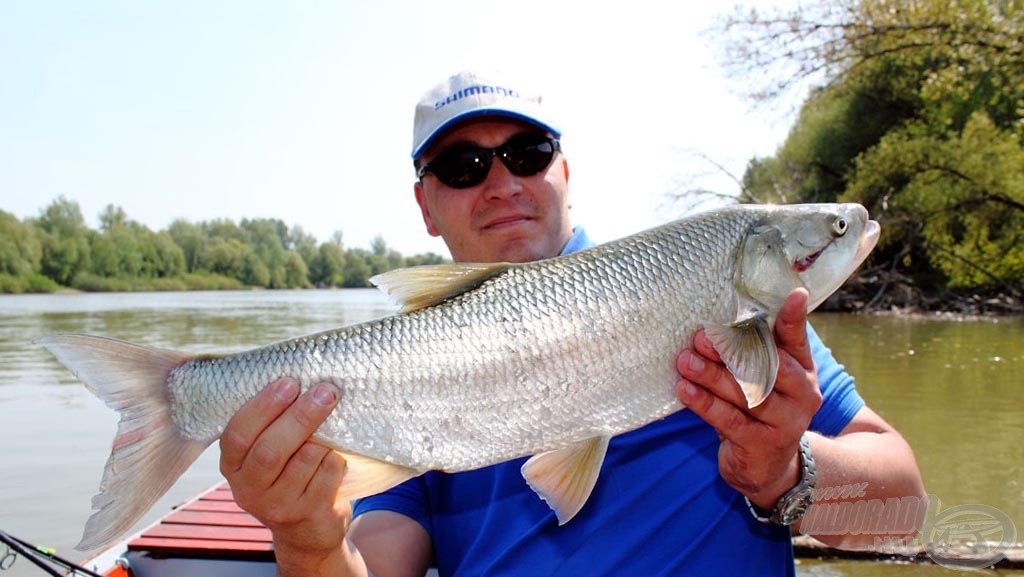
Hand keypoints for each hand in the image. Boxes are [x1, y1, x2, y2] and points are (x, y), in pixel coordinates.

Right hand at [219, 378, 349, 564]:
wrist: (307, 529)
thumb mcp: (269, 451)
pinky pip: (328, 474)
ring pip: (304, 460)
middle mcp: (248, 490)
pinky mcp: (307, 514)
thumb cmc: (289, 473)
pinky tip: (338, 454)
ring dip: (323, 437)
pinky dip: (337, 458)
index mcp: (232, 466)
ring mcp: (277, 506)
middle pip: (271, 450)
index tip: (289, 382)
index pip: (237, 435)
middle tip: (325, 391)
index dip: (263, 406)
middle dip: (300, 416)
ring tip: (334, 421)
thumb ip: (271, 422)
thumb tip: (299, 374)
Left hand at [675, 288, 822, 508]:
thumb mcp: (764, 382)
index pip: (798, 341)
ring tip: (684, 361)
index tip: (794, 295)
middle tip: (701, 336)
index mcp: (804, 371)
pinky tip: (684, 390)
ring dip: (712, 376)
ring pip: (747, 394)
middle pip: (768, 367)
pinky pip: (730, 420)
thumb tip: (717, 322)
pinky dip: (705, 404)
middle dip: (733, 350)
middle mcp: (802, 395)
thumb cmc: (759, 412)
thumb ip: (754, 354)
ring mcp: (786, 422)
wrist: (767, 469)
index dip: (795, 318)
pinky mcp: (762, 445)